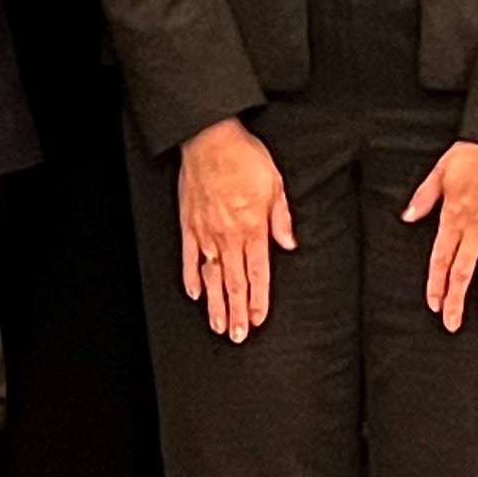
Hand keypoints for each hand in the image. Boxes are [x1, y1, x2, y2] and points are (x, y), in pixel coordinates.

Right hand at [177, 117, 294, 341]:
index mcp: (253, 228)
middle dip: (237, 312)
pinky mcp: (189, 225)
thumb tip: (288, 243)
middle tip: (238, 336)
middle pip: (234, 282)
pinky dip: (191, 276)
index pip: (258, 273)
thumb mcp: (275, 184)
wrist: (210, 140)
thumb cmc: (244, 158)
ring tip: (218, 325)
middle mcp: (228, 237)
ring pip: (211, 277)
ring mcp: (206, 233)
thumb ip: (281, 218)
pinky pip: (189, 257)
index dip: (258, 299)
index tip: (258, 319)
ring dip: (215, 304)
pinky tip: (194, 293)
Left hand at [404, 140, 477, 332]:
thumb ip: (424, 197)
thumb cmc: (475, 152)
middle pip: (464, 272)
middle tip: (453, 325)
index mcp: (455, 218)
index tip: (433, 304)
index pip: (441, 260)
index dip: (435, 284)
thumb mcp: (441, 171)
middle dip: (456, 301)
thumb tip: (407, 216)